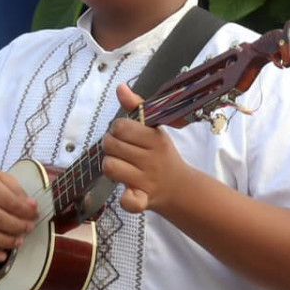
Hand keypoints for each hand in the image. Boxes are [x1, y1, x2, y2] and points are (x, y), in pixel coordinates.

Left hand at [99, 84, 196, 214]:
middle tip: (121, 152)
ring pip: (110, 167)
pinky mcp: (144, 200)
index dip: (116, 130)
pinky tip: (128, 193)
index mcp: (154, 139)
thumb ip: (136, 108)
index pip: (121, 127)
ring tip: (120, 167)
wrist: (179, 188)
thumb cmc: (160, 155)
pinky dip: (126, 199)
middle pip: (111, 145)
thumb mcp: (153, 129)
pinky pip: (129, 201)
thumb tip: (120, 87)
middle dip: (111, 146)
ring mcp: (147, 180)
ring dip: (111, 166)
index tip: (123, 136)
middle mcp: (151, 158)